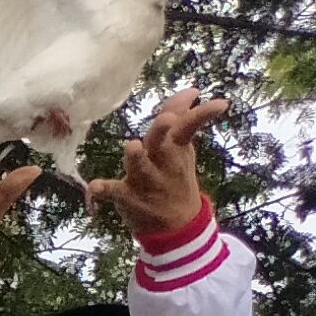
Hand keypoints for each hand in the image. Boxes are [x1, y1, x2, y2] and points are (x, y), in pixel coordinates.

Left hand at [87, 90, 225, 236]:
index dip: (202, 114)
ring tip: (133, 145)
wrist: (177, 225)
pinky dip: (103, 190)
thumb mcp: (181, 147)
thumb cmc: (174, 176)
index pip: (189, 127)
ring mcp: (145, 181)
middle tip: (167, 119)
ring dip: (136, 157)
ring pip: (140, 168)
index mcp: (175, 149)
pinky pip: (113, 192)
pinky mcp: (127, 197)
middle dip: (163, 131)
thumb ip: (179, 117)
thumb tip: (190, 91)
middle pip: (162, 144)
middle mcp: (162, 164)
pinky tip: (93, 187)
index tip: (222, 104)